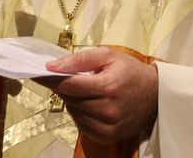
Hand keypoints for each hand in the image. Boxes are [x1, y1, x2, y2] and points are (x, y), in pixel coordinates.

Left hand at [37, 48, 158, 143]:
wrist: (155, 94)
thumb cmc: (130, 71)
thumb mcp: (108, 55)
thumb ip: (79, 59)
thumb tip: (52, 66)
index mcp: (107, 87)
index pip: (68, 85)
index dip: (50, 79)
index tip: (37, 73)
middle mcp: (107, 110)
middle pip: (70, 99)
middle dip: (66, 87)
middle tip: (72, 77)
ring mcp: (107, 126)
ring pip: (74, 112)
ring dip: (74, 101)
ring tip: (88, 90)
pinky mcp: (107, 136)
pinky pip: (81, 124)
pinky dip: (81, 113)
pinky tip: (92, 104)